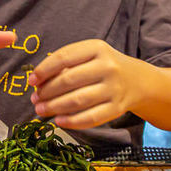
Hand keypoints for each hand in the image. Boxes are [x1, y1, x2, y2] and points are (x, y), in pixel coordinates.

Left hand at [29, 39, 144, 129]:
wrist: (138, 80)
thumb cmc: (104, 66)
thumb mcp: (90, 55)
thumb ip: (66, 64)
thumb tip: (37, 83)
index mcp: (97, 48)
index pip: (64, 57)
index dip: (44, 70)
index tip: (31, 81)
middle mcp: (108, 67)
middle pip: (69, 80)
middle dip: (47, 92)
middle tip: (34, 99)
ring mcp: (114, 88)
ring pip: (78, 100)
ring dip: (55, 107)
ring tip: (41, 110)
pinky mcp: (117, 108)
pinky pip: (91, 117)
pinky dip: (72, 122)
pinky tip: (58, 121)